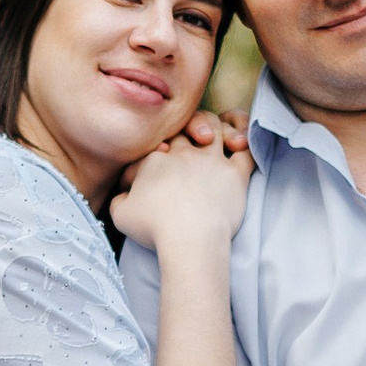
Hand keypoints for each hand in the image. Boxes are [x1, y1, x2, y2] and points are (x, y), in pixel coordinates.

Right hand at [110, 115, 252, 253]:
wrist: (188, 239)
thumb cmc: (154, 228)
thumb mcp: (121, 215)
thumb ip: (119, 199)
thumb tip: (123, 195)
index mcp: (155, 158)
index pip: (156, 143)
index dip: (156, 152)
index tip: (157, 168)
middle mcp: (184, 153)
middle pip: (186, 126)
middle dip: (188, 128)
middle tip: (190, 142)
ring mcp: (211, 161)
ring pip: (215, 127)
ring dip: (215, 127)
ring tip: (213, 136)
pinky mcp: (234, 174)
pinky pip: (245, 149)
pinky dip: (245, 138)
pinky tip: (241, 140)